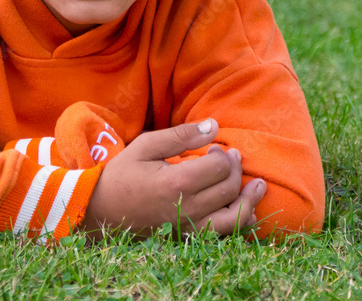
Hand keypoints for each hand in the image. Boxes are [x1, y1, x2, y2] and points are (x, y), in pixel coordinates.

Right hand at [81, 119, 264, 239]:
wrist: (102, 210)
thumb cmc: (123, 173)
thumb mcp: (147, 145)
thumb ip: (181, 136)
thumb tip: (215, 126)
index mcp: (175, 183)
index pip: (218, 167)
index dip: (223, 154)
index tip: (216, 147)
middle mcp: (187, 208)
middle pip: (229, 188)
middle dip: (235, 169)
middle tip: (231, 156)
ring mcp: (189, 226)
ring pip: (235, 216)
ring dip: (250, 199)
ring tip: (259, 184)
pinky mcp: (189, 236)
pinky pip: (225, 233)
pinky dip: (241, 221)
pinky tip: (248, 207)